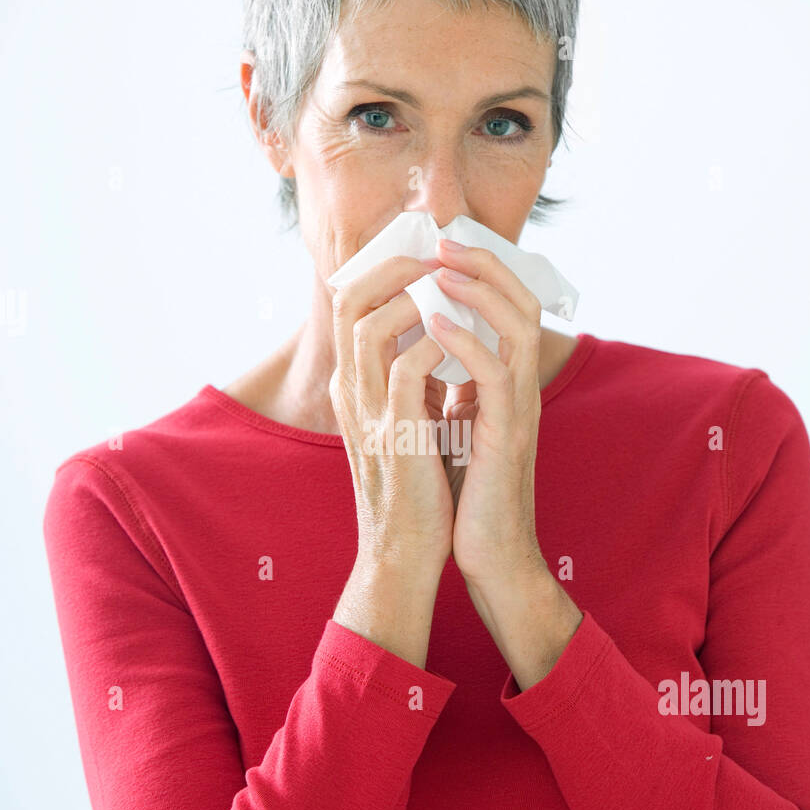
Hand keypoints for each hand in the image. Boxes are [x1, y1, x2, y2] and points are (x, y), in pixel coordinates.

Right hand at [329, 253, 453, 581]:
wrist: (406, 554)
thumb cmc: (416, 490)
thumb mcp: (408, 421)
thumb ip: (414, 381)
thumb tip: (440, 335)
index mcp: (353, 387)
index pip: (349, 305)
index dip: (383, 269)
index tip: (427, 254)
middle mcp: (350, 393)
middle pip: (347, 301)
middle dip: (394, 267)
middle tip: (437, 256)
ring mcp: (367, 413)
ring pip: (366, 324)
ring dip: (411, 295)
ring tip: (449, 287)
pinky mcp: (396, 436)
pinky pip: (406, 368)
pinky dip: (435, 343)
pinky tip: (462, 338)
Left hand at [429, 238, 547, 592]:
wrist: (490, 557)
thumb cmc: (468, 497)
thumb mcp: (456, 427)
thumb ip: (449, 388)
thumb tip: (419, 352)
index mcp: (506, 385)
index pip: (506, 309)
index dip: (480, 273)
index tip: (439, 248)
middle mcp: (520, 389)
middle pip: (522, 302)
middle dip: (484, 265)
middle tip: (443, 239)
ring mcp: (519, 410)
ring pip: (517, 327)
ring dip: (478, 291)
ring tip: (440, 268)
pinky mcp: (508, 435)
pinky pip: (494, 374)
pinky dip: (467, 341)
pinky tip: (435, 322)